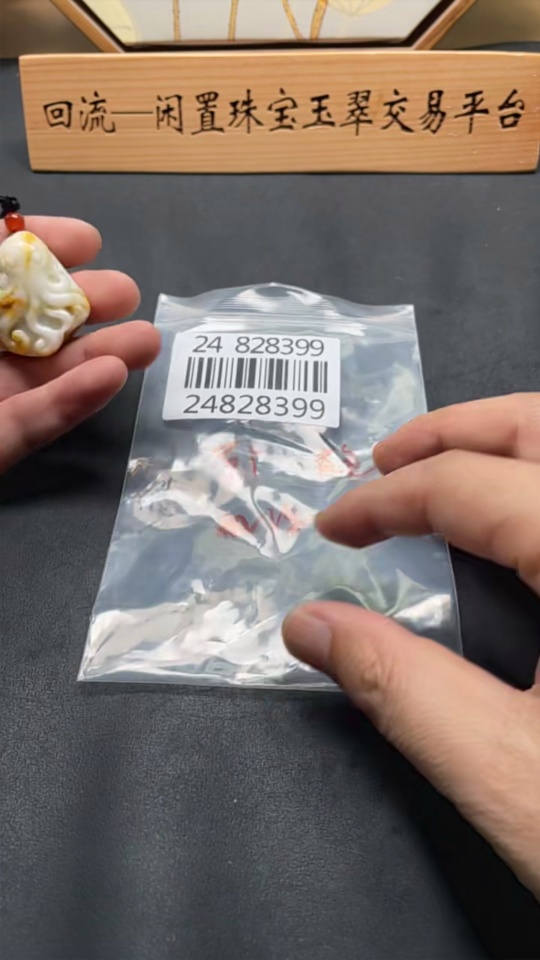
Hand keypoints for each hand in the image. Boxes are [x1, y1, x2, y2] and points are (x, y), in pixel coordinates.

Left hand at [0, 216, 159, 470]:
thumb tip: (10, 230)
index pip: (6, 271)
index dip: (46, 248)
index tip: (89, 242)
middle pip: (39, 324)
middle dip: (89, 303)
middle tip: (129, 296)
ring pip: (50, 376)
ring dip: (102, 355)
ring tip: (148, 343)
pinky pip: (36, 424)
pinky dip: (72, 401)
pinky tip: (111, 377)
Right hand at [283, 394, 539, 899]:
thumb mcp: (510, 773)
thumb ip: (401, 688)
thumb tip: (312, 626)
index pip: (473, 486)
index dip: (386, 501)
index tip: (335, 528)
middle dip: (453, 432)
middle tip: (385, 463)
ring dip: (503, 448)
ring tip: (442, 471)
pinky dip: (538, 492)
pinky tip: (513, 528)